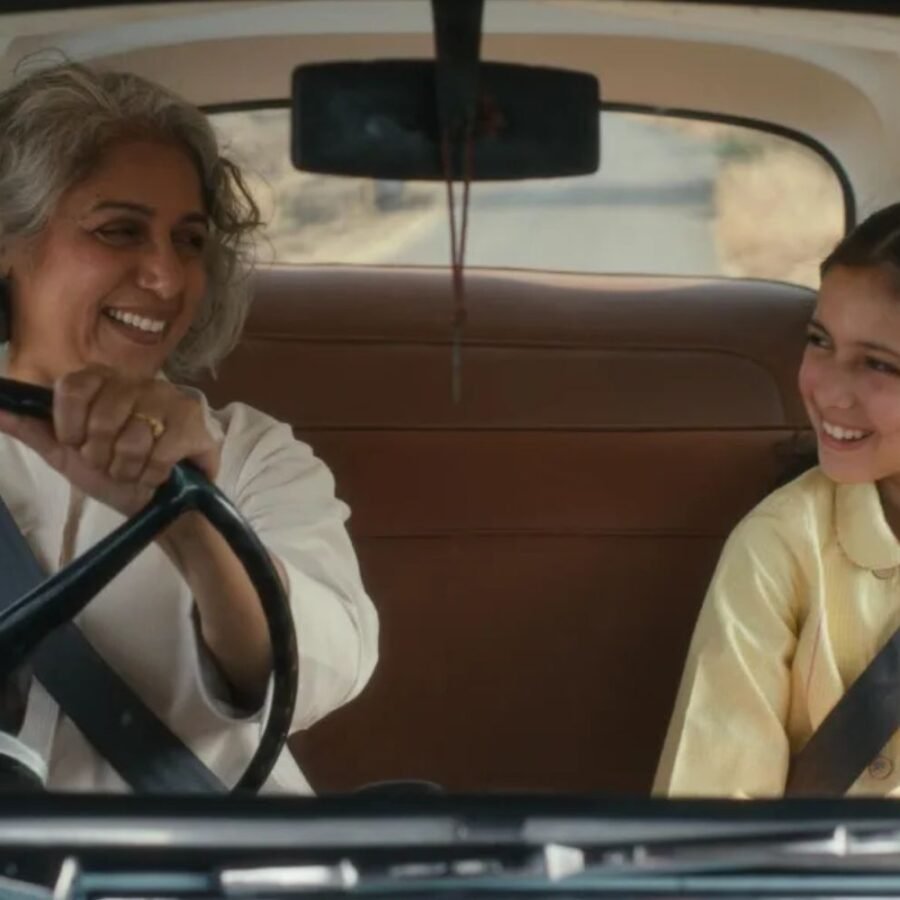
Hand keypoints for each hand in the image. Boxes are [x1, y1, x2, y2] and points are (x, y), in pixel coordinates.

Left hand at [0, 366, 219, 516]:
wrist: (162, 507)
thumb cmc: (116, 477)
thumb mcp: (69, 455)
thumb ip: (34, 430)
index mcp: (105, 381)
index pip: (73, 387)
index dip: (70, 425)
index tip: (79, 445)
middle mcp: (140, 382)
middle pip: (102, 417)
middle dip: (102, 455)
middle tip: (113, 464)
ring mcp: (172, 399)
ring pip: (133, 439)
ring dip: (129, 470)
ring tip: (137, 472)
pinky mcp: (196, 423)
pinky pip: (161, 452)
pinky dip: (154, 475)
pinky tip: (161, 475)